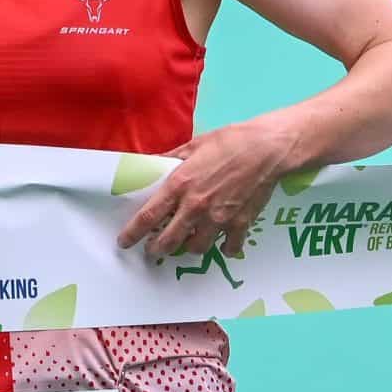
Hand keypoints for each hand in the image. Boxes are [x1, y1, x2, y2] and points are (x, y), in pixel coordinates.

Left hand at [116, 119, 294, 263]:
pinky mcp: (240, 224)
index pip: (148, 217)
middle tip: (154, 250)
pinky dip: (225, 248)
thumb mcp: (194, 145)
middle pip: (168, 240)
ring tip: (187, 244)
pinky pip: (228, 247)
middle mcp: (195, 207)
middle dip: (157, 249)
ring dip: (189, 248)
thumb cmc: (230, 141)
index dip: (132, 233)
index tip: (125, 242)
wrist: (267, 149)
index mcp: (179, 186)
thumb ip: (172, 159)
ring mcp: (218, 219)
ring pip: (196, 248)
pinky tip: (224, 244)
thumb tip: (154, 163)